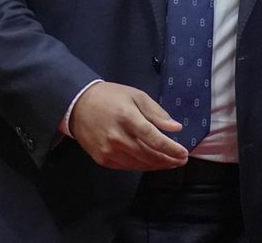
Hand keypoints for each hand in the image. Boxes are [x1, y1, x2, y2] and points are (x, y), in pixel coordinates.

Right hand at [68, 82, 188, 170]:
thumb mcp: (135, 96)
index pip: (154, 139)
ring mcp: (109, 150)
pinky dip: (142, 166)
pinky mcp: (102, 159)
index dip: (171, 149)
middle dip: (168, 159)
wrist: (77, 105)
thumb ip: (156, 113)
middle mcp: (118, 137)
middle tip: (181, 160)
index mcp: (127, 118)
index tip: (184, 153)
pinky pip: (127, 167)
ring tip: (170, 163)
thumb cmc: (109, 97)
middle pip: (149, 155)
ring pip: (139, 164)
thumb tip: (175, 128)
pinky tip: (151, 163)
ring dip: (157, 165)